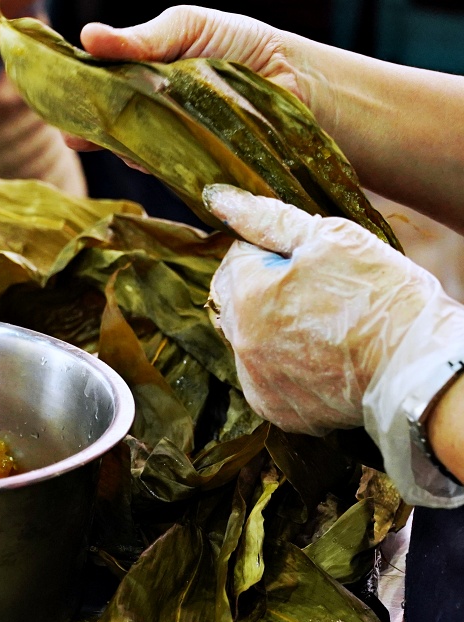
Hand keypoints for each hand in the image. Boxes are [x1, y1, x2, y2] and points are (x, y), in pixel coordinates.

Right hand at [66, 6, 312, 152]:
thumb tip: (88, 36)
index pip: (96, 86)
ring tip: (121, 133)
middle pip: (104, 123)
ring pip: (127, 148)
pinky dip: (152, 159)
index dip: (74, 95)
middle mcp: (148, 112)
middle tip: (73, 131)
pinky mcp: (185, 167)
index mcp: (141, 75)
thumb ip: (140, 38)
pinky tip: (151, 151)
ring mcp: (165, 142)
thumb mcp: (188, 26)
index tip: (57, 102)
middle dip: (86, 127)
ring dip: (121, 143)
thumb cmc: (243, 45)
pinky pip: (158, 166)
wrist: (295, 78)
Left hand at [207, 184, 463, 505]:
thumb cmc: (380, 295)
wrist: (417, 366)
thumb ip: (269, 219)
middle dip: (265, 290)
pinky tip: (321, 357)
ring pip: (249, 341)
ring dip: (272, 329)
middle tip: (318, 291)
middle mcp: (238, 344)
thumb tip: (218, 199)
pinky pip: (266, 379)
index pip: (235, 260)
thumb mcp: (330, 239)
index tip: (308, 261)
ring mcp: (255, 381)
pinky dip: (284, 366)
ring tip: (324, 326)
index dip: (271, 253)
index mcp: (245, 297)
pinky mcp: (275, 409)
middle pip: (235, 303)